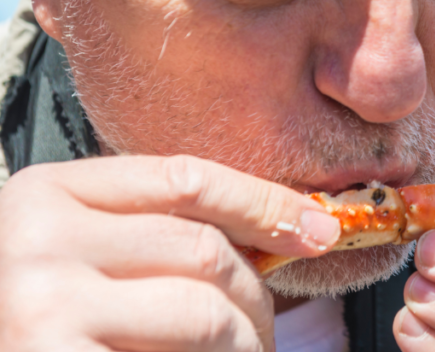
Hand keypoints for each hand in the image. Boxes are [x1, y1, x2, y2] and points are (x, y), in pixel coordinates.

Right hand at [0, 155, 340, 351]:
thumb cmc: (36, 323)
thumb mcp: (76, 255)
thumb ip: (150, 234)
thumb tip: (290, 231)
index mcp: (47, 192)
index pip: (186, 178)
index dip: (264, 203)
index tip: (317, 229)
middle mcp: (39, 238)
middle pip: (204, 248)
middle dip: (257, 294)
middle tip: (264, 333)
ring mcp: (43, 302)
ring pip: (205, 312)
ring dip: (244, 342)